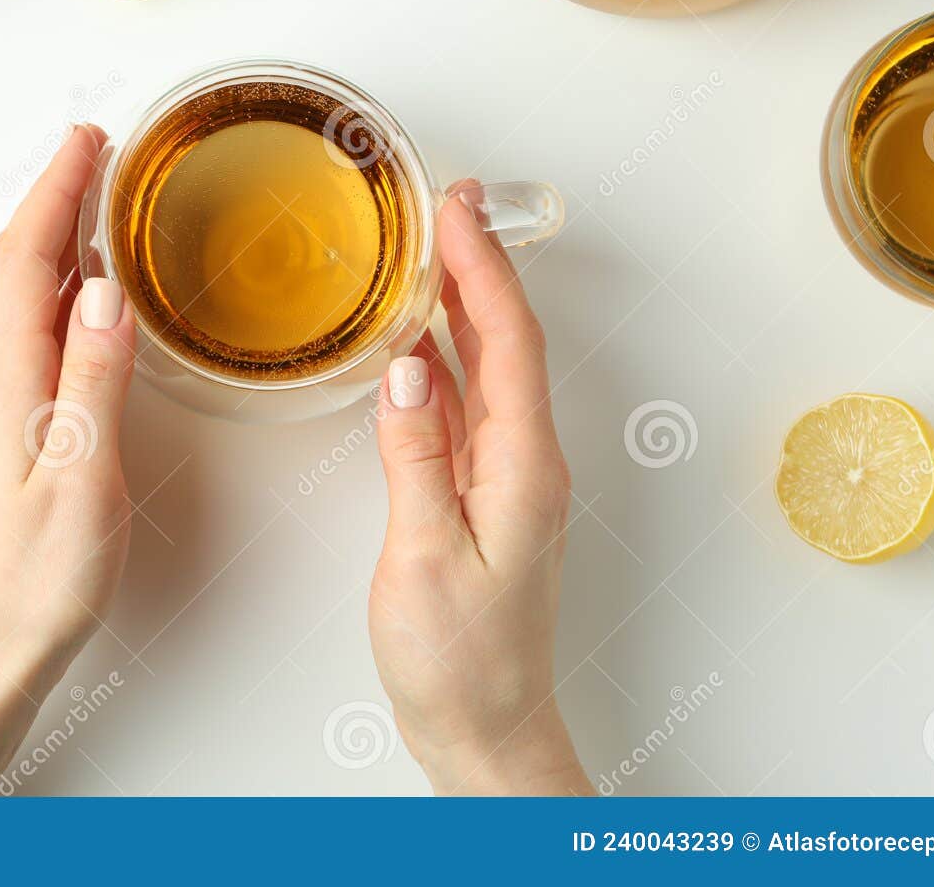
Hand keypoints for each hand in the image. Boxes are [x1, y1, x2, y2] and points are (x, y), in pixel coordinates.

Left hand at [0, 125, 135, 794]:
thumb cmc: (38, 578)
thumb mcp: (82, 477)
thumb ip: (95, 379)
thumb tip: (109, 289)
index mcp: (8, 379)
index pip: (26, 259)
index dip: (55, 191)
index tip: (89, 138)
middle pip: (15, 263)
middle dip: (52, 196)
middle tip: (96, 147)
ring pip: (19, 292)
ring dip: (53, 234)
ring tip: (95, 195)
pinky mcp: (12, 426)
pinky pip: (30, 327)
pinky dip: (57, 285)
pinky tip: (87, 292)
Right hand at [368, 182, 590, 795]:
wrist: (485, 730)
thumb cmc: (460, 660)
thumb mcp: (426, 557)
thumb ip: (416, 458)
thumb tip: (406, 370)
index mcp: (522, 466)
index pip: (508, 340)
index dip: (483, 268)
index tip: (457, 209)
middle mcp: (526, 461)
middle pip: (507, 340)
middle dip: (480, 265)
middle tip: (450, 202)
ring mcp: (508, 477)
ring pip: (488, 367)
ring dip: (462, 304)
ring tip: (432, 250)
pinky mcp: (484, 495)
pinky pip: (467, 406)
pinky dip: (444, 359)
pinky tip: (417, 344)